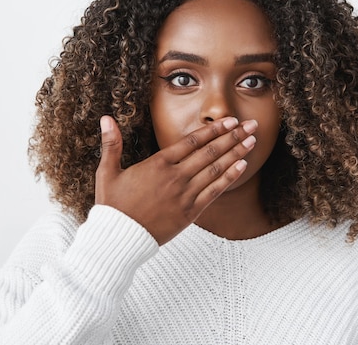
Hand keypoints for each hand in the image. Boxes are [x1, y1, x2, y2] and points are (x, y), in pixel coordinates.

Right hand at [95, 115, 256, 245]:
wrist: (120, 238)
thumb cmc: (113, 205)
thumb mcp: (107, 172)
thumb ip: (111, 144)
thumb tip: (105, 118)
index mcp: (157, 164)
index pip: (191, 141)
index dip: (213, 130)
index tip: (229, 120)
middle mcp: (175, 176)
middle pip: (210, 152)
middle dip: (233, 136)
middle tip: (251, 125)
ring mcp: (184, 194)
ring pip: (216, 169)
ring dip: (236, 153)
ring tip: (252, 141)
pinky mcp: (190, 212)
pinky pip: (214, 191)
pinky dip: (229, 178)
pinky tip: (242, 166)